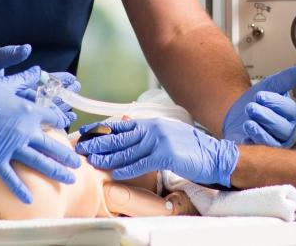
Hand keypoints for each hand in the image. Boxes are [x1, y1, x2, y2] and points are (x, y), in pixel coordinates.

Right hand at [0, 68, 80, 202]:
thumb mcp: (6, 83)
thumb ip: (25, 80)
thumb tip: (38, 69)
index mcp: (29, 112)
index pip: (53, 118)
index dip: (61, 122)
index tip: (66, 127)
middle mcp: (25, 131)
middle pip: (53, 145)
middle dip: (67, 156)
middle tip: (78, 165)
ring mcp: (11, 147)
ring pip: (39, 163)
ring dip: (56, 172)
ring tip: (69, 180)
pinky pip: (11, 178)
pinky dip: (20, 190)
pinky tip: (30, 201)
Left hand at [77, 118, 237, 187]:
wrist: (214, 155)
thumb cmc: (190, 149)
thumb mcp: (167, 135)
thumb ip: (148, 134)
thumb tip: (130, 135)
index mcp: (152, 123)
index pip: (121, 125)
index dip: (102, 129)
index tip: (86, 133)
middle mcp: (154, 129)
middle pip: (120, 136)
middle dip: (99, 142)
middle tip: (82, 147)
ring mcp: (160, 140)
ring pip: (128, 149)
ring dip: (109, 155)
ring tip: (93, 160)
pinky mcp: (166, 154)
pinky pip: (143, 162)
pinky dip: (128, 167)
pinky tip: (116, 171)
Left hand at [222, 63, 295, 146]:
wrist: (236, 113)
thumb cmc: (257, 100)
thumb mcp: (270, 85)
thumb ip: (286, 78)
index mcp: (290, 114)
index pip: (289, 109)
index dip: (274, 102)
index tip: (260, 95)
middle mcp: (286, 130)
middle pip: (282, 127)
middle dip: (265, 116)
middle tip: (251, 107)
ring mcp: (275, 142)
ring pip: (273, 140)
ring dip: (259, 129)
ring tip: (247, 122)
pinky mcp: (263, 152)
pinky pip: (261, 150)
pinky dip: (253, 142)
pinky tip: (246, 135)